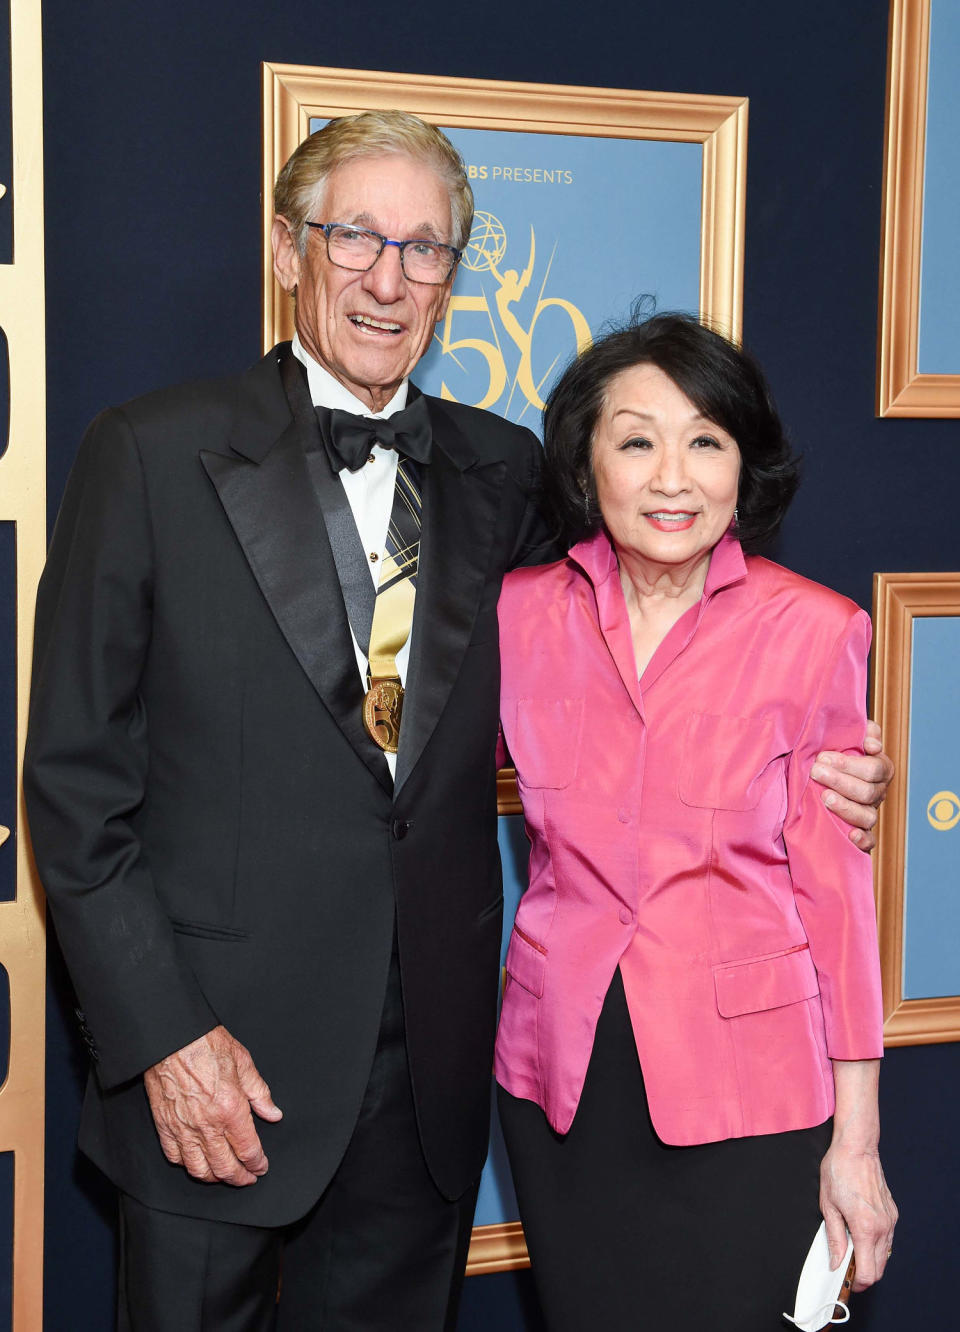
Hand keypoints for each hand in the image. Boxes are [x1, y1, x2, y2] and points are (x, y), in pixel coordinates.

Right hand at [143, 1025, 282, 1185]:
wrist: (172, 1037)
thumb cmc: (206, 1044)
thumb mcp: (243, 1062)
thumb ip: (260, 1092)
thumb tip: (273, 1113)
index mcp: (230, 1108)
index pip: (248, 1151)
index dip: (258, 1164)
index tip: (261, 1167)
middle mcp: (207, 1124)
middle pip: (225, 1168)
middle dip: (240, 1178)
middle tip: (248, 1178)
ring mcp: (183, 1128)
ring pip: (199, 1170)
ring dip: (214, 1177)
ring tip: (224, 1174)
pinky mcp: (164, 1125)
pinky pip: (175, 1157)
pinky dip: (187, 1165)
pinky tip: (197, 1161)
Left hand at [811, 720, 893, 850]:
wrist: (824, 770)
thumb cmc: (838, 750)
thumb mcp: (850, 735)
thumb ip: (864, 731)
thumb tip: (872, 745)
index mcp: (880, 769)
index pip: (873, 768)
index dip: (849, 764)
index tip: (823, 757)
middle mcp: (877, 792)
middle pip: (868, 791)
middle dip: (840, 781)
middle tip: (816, 772)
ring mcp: (869, 812)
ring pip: (867, 816)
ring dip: (847, 807)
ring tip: (825, 798)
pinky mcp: (861, 831)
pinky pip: (869, 841)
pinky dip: (863, 840)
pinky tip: (851, 835)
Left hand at [820, 1142, 897, 1290]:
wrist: (856, 1148)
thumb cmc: (839, 1170)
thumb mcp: (828, 1205)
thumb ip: (834, 1237)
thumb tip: (836, 1260)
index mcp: (865, 1227)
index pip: (867, 1272)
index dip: (856, 1282)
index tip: (845, 1279)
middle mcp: (882, 1227)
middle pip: (878, 1269)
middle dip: (863, 1274)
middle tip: (846, 1267)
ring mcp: (890, 1220)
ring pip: (884, 1255)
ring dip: (870, 1259)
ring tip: (851, 1247)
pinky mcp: (892, 1213)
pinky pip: (887, 1239)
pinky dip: (875, 1244)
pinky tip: (860, 1233)